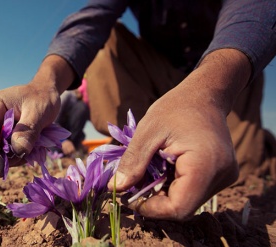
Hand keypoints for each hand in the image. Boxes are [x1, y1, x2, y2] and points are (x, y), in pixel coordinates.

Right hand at [0, 55, 73, 176]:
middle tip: (20, 162)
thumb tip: (18, 151)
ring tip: (29, 153)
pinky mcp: (2, 134)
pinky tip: (28, 151)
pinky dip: (14, 156)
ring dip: (9, 158)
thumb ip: (28, 131)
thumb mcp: (39, 112)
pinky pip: (3, 150)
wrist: (47, 93)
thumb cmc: (43, 98)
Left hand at [108, 49, 250, 219]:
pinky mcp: (222, 176)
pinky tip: (165, 167)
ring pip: (188, 200)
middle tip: (135, 183)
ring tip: (151, 169)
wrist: (204, 95)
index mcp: (205, 165)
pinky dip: (174, 185)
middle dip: (155, 200)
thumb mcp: (147, 132)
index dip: (152, 209)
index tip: (130, 198)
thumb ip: (133, 162)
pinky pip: (193, 191)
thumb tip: (116, 189)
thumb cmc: (175, 108)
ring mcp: (225, 177)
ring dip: (164, 192)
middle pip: (183, 207)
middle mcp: (222, 176)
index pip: (179, 208)